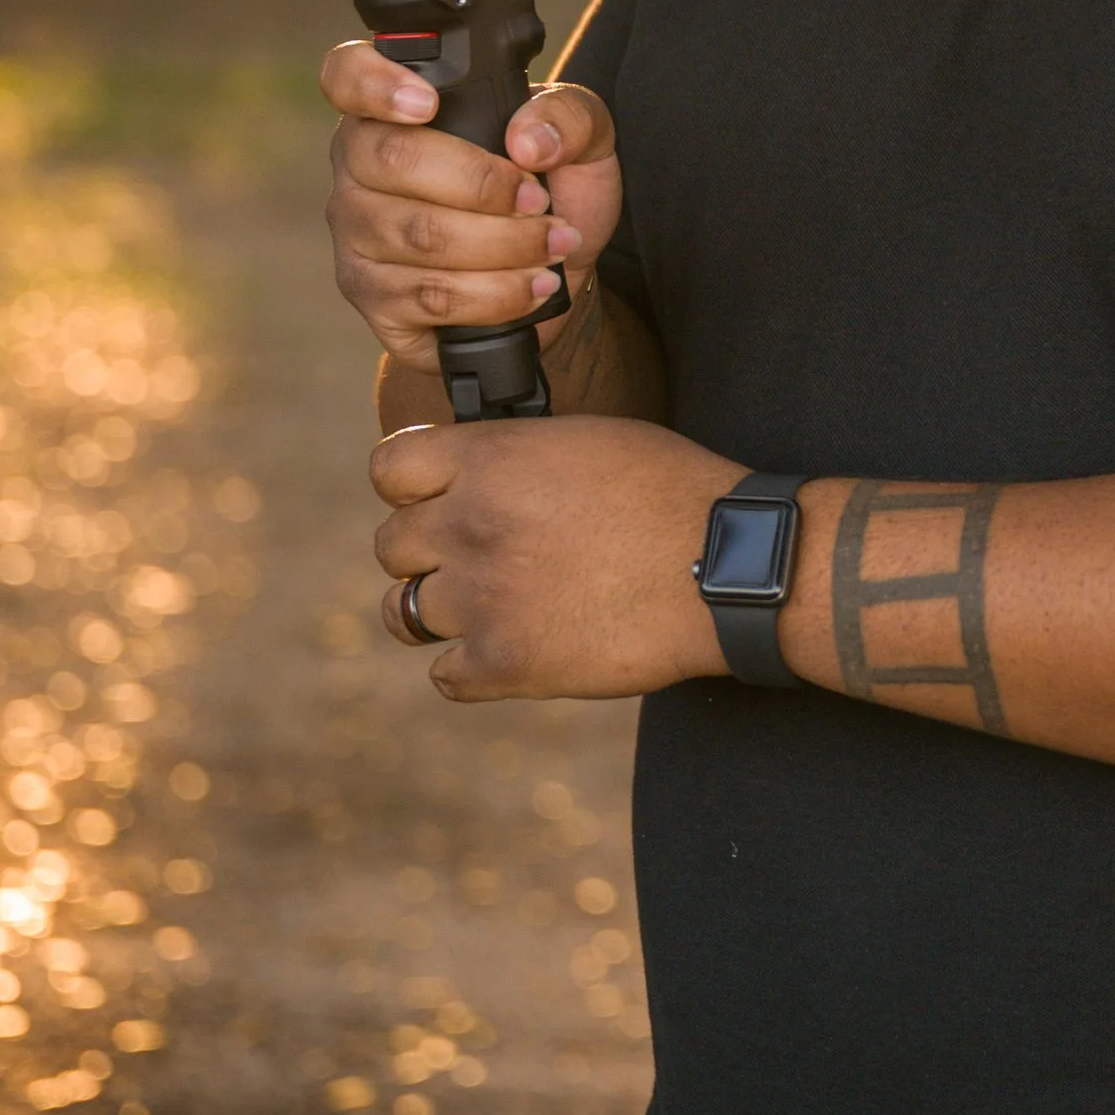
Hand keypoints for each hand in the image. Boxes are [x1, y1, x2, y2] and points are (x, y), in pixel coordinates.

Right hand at [323, 46, 623, 373]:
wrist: (553, 275)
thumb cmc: (551, 193)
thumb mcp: (582, 142)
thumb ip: (569, 117)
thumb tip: (527, 142)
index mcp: (394, 111)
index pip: (346, 76)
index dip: (374, 83)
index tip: (427, 103)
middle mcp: (358, 170)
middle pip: (394, 159)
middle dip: (484, 184)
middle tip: (539, 200)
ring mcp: (358, 238)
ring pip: (420, 237)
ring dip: (505, 245)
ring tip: (554, 245)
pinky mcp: (376, 302)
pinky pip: (430, 298)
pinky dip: (496, 294)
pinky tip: (534, 285)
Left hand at [372, 415, 737, 699]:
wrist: (726, 569)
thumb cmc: (672, 493)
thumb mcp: (586, 438)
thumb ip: (514, 455)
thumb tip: (473, 470)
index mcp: (489, 460)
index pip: (388, 469)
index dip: (411, 487)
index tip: (434, 498)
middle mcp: (470, 524)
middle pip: (391, 545)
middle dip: (427, 552)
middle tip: (475, 559)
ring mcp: (482, 598)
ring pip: (403, 613)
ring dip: (438, 611)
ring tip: (483, 608)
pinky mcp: (504, 663)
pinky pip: (443, 675)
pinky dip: (469, 669)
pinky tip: (505, 652)